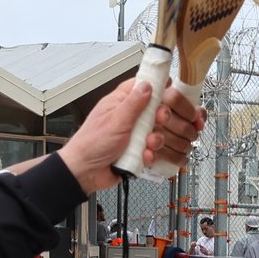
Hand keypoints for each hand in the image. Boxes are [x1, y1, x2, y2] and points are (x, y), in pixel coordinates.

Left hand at [58, 79, 204, 191]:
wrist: (85, 172)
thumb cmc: (91, 143)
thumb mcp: (115, 120)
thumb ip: (133, 103)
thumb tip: (148, 84)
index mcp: (122, 101)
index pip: (146, 85)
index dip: (162, 89)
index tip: (172, 95)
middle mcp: (131, 115)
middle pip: (159, 109)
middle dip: (163, 118)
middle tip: (159, 122)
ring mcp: (136, 133)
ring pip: (160, 132)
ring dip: (157, 140)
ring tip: (148, 144)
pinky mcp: (139, 150)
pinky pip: (154, 151)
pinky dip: (151, 155)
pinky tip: (143, 156)